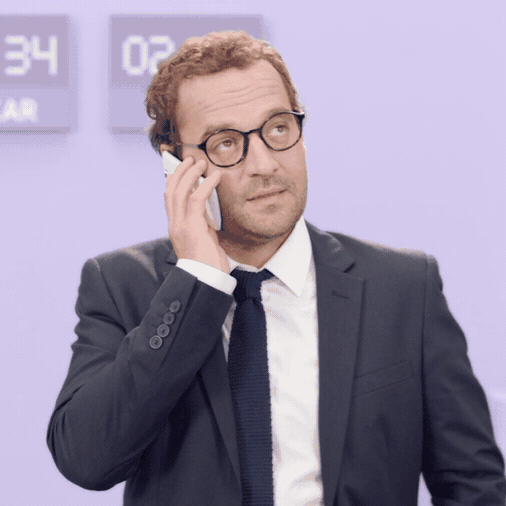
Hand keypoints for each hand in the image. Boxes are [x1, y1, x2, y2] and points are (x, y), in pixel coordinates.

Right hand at [164, 156, 228, 272]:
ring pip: (180, 191)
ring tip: (201, 163)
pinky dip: (206, 184)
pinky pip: (197, 199)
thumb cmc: (208, 263)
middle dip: (180, 172)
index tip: (180, 167)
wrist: (206, 279)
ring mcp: (181, 225)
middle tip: (191, 160)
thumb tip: (207, 210)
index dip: (173, 180)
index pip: (169, 198)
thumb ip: (201, 223)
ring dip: (191, 174)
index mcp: (175, 226)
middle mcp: (174, 224)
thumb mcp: (203, 238)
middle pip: (171, 190)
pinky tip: (215, 177)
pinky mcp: (192, 227)